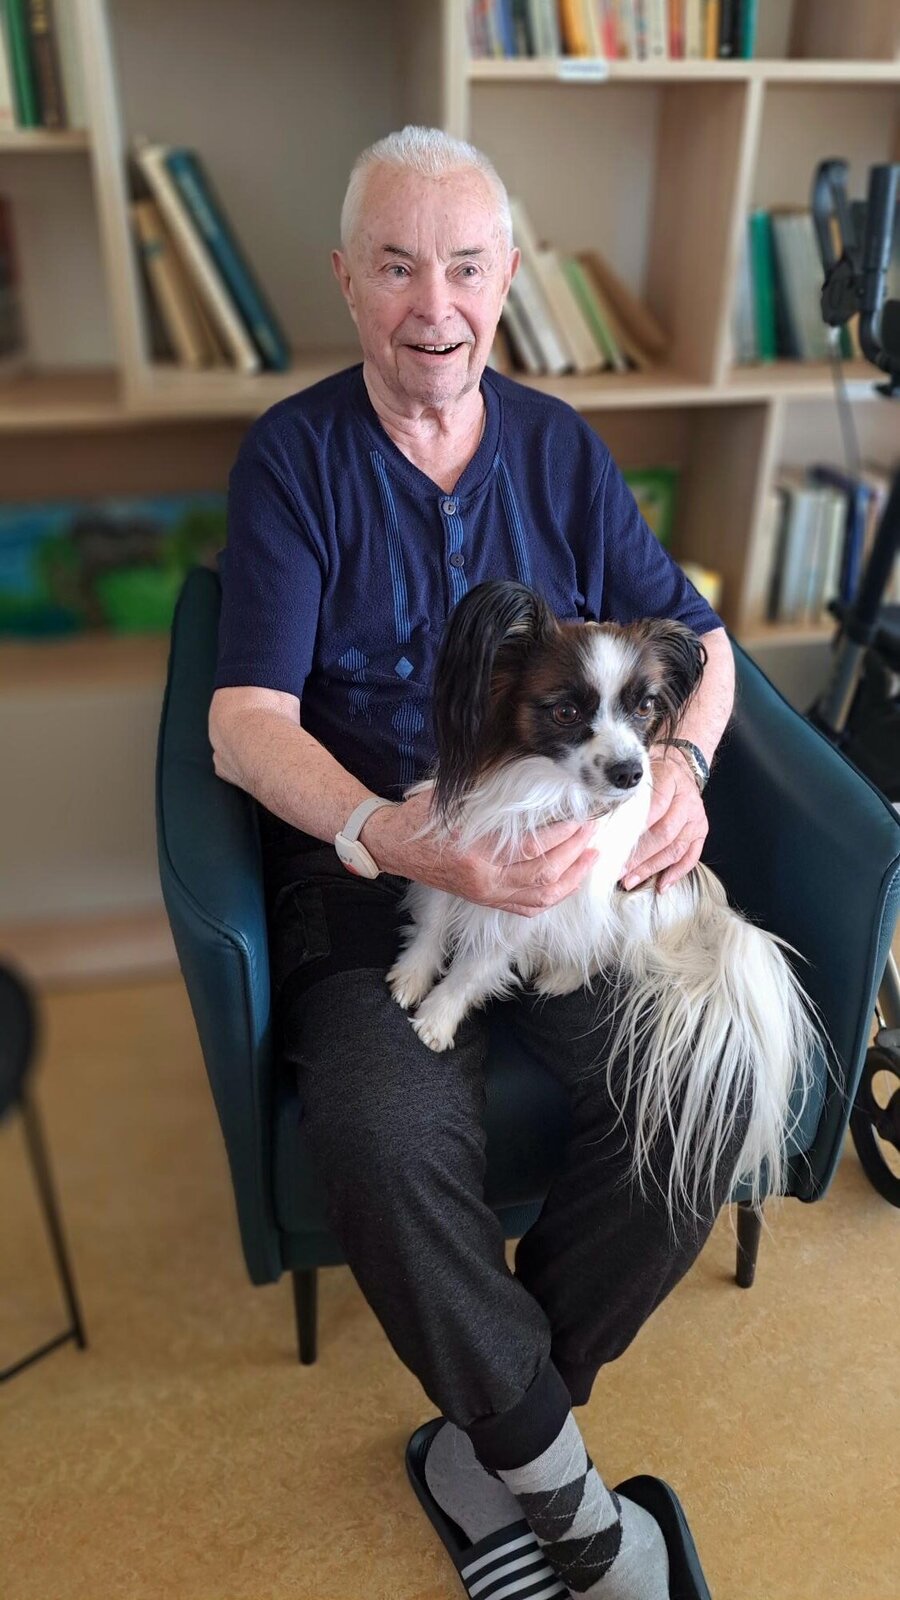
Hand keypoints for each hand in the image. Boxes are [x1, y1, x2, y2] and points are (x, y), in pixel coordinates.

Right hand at [362, 787, 598, 916]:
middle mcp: (483, 881)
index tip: (580, 816)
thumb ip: (490, 798)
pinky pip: (527, 908)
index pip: (531, 848)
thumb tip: (533, 785)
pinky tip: (569, 882)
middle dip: (575, 852)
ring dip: (571, 878)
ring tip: (591, 857)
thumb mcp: (453, 800)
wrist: (394, 845)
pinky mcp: (485, 901)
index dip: (562, 834)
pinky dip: (552, 897)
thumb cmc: (422, 818)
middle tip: (591, 830)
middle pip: (543, 874)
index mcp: (474, 854)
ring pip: (540, 897)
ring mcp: (485, 895)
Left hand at [621, 746, 707, 893]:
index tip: (612, 846)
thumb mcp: (639, 774)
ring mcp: (696, 818)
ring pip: (675, 848)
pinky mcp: (701, 832)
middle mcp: (687, 801)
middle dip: (639, 856)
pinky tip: (661, 885)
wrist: (681, 767)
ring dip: (652, 868)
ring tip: (631, 880)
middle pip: (664, 833)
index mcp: (670, 780)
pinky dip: (676, 873)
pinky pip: (691, 856)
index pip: (652, 808)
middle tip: (618, 870)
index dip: (632, 830)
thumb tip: (595, 818)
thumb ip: (624, 792)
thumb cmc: (654, 773)